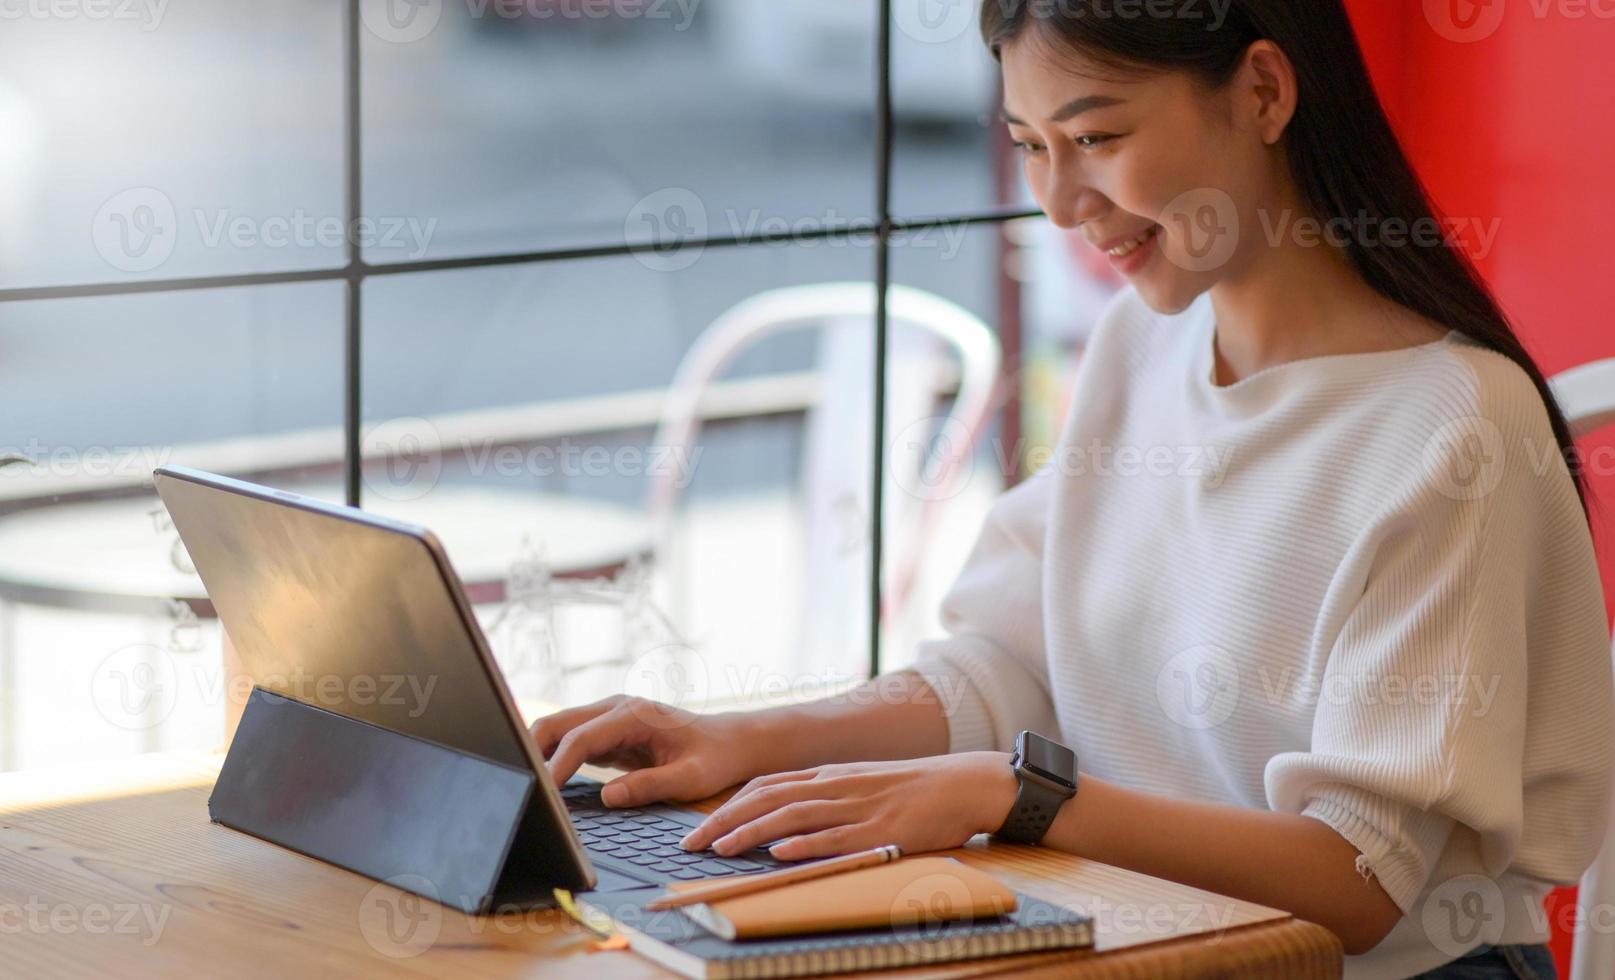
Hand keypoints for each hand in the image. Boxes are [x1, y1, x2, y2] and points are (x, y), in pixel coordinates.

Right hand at [530, 695, 765, 807]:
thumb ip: (650, 786)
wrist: (729, 742)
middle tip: (519, 789)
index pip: (580, 739)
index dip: (557, 767)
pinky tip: (543, 786)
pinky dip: (551, 759)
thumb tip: (607, 797)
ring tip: (524, 789)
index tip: (542, 795)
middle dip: (532, 754)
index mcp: (632, 714)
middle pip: (556, 725)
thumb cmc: (713, 758)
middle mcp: (614, 709)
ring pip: (556, 730)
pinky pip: (569, 742)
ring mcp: (607, 718)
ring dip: (537, 755)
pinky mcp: (605, 732)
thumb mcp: (689, 778)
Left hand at [679, 753, 1017, 861]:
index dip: (729, 805)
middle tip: (692, 844)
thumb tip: (788, 822)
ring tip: (722, 849)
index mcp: (829, 774)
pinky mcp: (880, 830)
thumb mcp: (861, 785)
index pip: (766, 785)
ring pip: (794, 817)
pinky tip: (780, 853)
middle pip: (768, 799)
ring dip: (753, 833)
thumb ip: (826, 797)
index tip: (700, 827)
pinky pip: (836, 837)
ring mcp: (857, 806)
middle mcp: (835, 785)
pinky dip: (805, 845)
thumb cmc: (912, 789)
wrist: (963, 783)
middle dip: (725, 821)